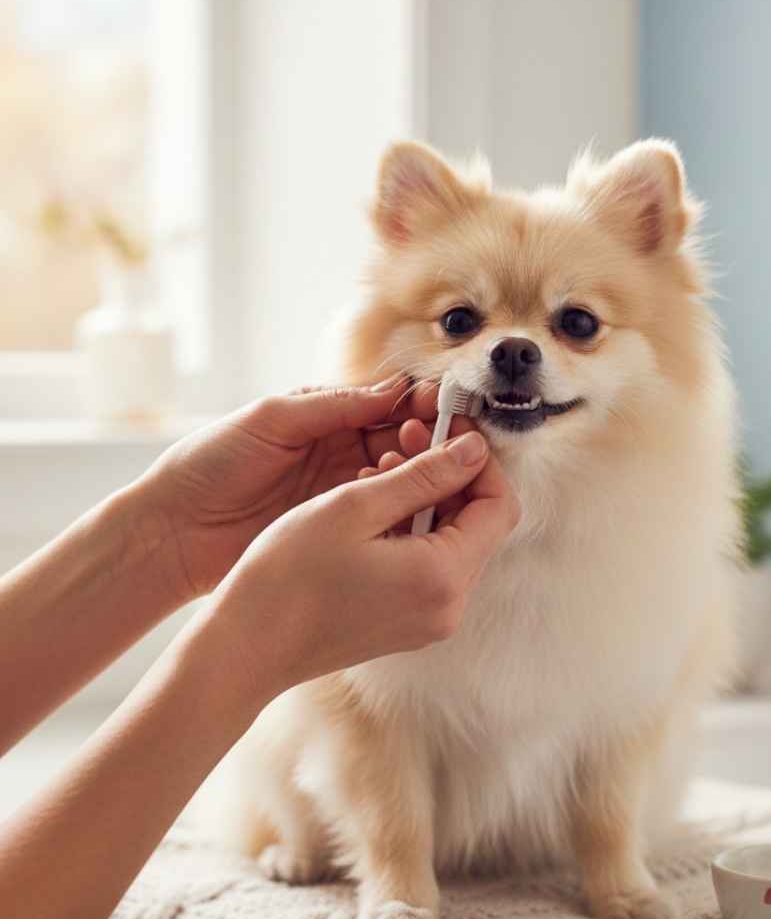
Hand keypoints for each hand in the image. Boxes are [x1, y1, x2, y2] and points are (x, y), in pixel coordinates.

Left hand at [139, 377, 440, 600]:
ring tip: (427, 474)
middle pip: (404, 439)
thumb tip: (395, 388)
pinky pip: (382, 514)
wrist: (173, 531)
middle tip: (448, 445)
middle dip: (430, 438)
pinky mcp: (338, 528)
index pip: (387, 403)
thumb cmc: (210, 463)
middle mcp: (341, 452)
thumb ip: (333, 404)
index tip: (445, 407)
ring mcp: (342, 492)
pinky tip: (409, 507)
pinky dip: (400, 507)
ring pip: (400, 477)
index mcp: (325, 416)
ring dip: (419, 473)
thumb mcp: (271, 420)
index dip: (419, 403)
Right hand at [205, 428, 518, 701]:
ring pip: (454, 543)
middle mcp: (449, 607)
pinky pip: (431, 568)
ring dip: (429, 500)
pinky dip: (414, 530)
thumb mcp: (356, 506)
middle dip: (451, 475)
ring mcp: (430, 621)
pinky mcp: (409, 625)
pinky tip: (374, 508)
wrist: (248, 647)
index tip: (447, 430)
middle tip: (407, 437)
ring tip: (380, 469)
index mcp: (444, 577)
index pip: (499, 506)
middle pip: (480, 524)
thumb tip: (476, 448)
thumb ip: (425, 474)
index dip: (480, 462)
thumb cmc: (289, 575)